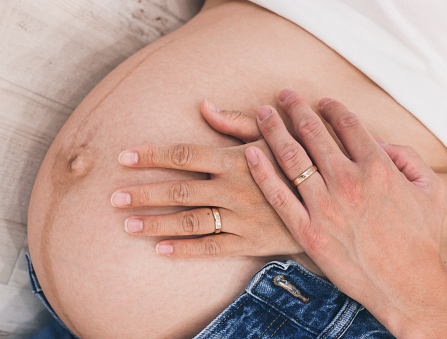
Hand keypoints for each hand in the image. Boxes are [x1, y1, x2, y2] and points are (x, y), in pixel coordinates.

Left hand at [110, 101, 302, 257]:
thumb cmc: (299, 159)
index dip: (152, 155)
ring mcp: (241, 217)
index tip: (124, 157)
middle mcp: (234, 188)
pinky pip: (213, 248)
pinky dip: (186, 250)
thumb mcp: (273, 134)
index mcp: (235, 158)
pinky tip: (161, 250)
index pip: (184, 154)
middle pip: (179, 190)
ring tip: (128, 225)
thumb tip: (203, 106)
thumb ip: (235, 122)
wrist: (336, 197)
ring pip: (190, 221)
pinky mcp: (251, 241)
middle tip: (113, 199)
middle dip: (143, 193)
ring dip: (156, 224)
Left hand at [246, 89, 446, 337]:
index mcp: (379, 167)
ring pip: (291, 158)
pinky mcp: (308, 232)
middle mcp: (348, 181)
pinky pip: (278, 196)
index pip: (348, 125)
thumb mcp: (433, 192)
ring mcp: (325, 207)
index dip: (332, 108)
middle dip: (296, 109)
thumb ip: (408, 160)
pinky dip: (262, 172)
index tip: (321, 101)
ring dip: (275, 130)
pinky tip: (250, 153)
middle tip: (284, 97)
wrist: (416, 289)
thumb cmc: (428, 242)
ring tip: (264, 113)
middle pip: (314, 133)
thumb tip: (381, 144)